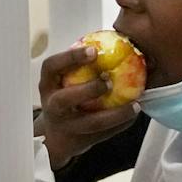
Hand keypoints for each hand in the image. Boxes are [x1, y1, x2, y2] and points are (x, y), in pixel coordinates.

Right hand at [34, 44, 139, 169]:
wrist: (56, 137)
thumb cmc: (63, 97)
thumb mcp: (62, 81)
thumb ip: (79, 65)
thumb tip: (114, 41)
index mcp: (48, 85)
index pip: (52, 67)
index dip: (71, 58)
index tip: (93, 51)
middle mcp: (53, 106)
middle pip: (65, 99)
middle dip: (89, 89)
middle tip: (109, 80)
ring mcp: (66, 126)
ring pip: (91, 123)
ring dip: (115, 114)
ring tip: (134, 105)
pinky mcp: (81, 141)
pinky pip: (105, 134)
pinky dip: (121, 124)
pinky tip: (133, 114)